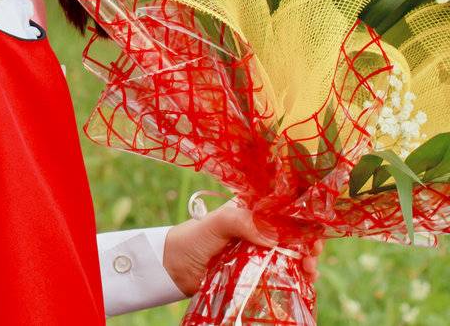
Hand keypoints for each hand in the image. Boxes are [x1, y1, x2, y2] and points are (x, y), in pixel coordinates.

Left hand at [162, 204, 323, 295]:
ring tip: (309, 269)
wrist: (175, 267)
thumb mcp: (215, 223)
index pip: (283, 208)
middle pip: (294, 233)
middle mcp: (260, 229)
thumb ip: (241, 221)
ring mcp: (262, 252)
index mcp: (252, 211)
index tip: (313, 226)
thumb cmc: (194, 238)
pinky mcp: (260, 272)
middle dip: (309, 241)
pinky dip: (299, 276)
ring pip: (293, 254)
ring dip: (307, 260)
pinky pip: (285, 273)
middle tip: (312, 252)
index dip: (302, 215)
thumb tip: (274, 236)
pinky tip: (307, 280)